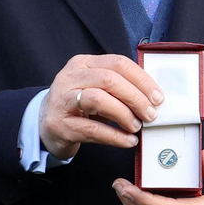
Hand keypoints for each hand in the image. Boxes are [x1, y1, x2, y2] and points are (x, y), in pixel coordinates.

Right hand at [39, 54, 162, 160]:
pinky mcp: (60, 124)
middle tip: (151, 114)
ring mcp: (62, 100)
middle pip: (109, 80)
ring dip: (124, 114)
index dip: (142, 80)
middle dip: (136, 98)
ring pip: (98, 99)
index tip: (158, 97)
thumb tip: (152, 97)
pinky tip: (128, 141)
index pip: (118, 63)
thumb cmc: (77, 105)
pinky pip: (92, 129)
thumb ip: (119, 87)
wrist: (45, 124)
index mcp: (83, 63)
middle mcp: (70, 77)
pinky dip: (115, 136)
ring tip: (137, 126)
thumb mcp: (95, 88)